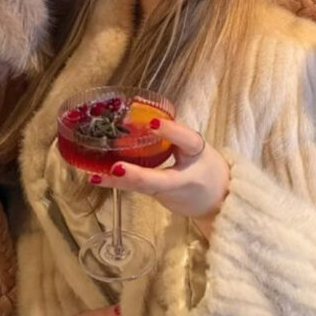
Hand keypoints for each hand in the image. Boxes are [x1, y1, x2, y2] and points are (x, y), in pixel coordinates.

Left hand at [89, 118, 229, 237]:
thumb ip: (174, 134)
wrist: (219, 202)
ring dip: (119, 182)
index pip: (188, 142)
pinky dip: (120, 182)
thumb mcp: (196, 147)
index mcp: (197, 156)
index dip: (171, 132)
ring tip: (96, 176)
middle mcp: (181, 179)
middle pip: (158, 180)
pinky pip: (138, 189)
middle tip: (115, 168)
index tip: (152, 123)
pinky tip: (98, 177)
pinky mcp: (158, 198)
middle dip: (135, 176)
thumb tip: (144, 114)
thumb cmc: (206, 167)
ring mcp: (167, 193)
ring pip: (143, 188)